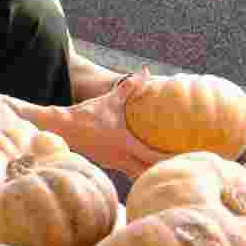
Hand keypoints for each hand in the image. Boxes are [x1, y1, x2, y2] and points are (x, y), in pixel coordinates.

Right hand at [54, 70, 170, 178]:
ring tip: (168, 170)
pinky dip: (139, 170)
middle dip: (163, 171)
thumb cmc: (87, 114)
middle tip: (181, 167)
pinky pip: (128, 171)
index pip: (151, 156)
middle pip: (147, 171)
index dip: (168, 160)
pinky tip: (147, 167)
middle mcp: (121, 157)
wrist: (62, 129)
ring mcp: (114, 162)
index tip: (183, 160)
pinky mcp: (108, 163)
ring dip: (151, 173)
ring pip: (137, 174)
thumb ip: (129, 87)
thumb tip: (145, 72)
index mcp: (124, 142)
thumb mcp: (110, 100)